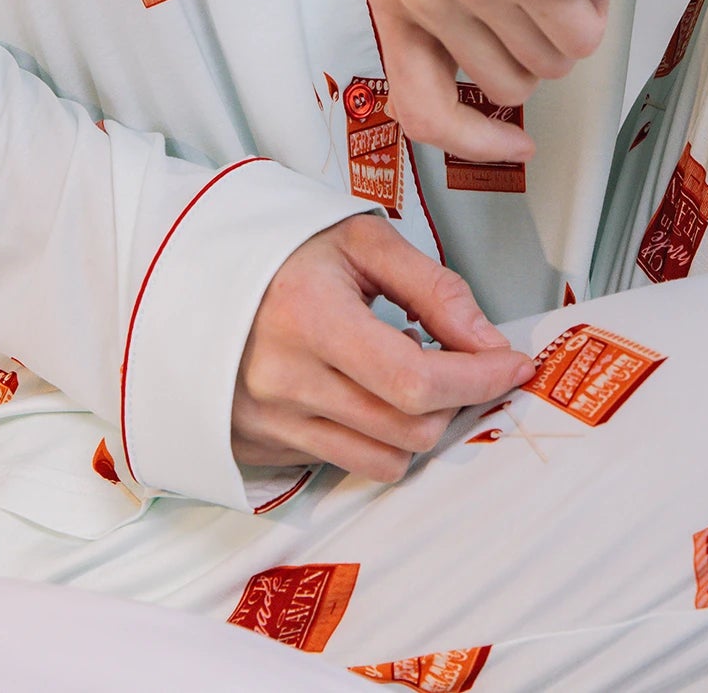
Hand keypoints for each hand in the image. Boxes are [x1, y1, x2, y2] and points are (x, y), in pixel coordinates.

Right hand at [232, 212, 535, 481]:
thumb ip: (434, 287)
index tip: (513, 364)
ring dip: (417, 422)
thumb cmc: (283, 251)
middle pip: (408, 428)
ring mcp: (268, 422)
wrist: (193, 276)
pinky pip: (346, 465)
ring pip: (385, 459)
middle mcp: (284, 381)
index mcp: (308, 317)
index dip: (478, 378)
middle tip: (457, 356)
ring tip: (399, 366)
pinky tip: (364, 390)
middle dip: (456, 398)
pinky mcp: (262, 448)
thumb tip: (489, 341)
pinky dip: (377, 437)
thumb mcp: (362, 242)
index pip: (414, 378)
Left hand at [362, 0, 611, 161]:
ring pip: (551, 65)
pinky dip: (596, 2)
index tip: (515, 145)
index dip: (476, 141)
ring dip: (572, 21)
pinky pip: (581, 36)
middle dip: (542, 48)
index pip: (421, 111)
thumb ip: (447, 26)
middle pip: (509, 88)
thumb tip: (489, 101)